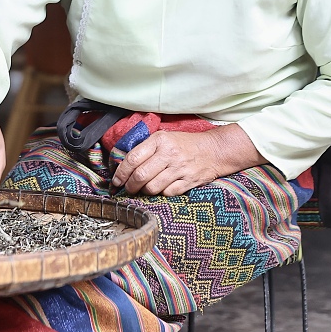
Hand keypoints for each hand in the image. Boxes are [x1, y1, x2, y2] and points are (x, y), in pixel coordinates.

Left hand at [111, 124, 262, 196]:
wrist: (214, 150)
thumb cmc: (185, 144)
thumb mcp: (164, 137)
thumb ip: (145, 148)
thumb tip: (123, 163)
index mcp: (159, 140)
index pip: (133, 159)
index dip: (121, 173)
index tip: (116, 181)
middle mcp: (169, 154)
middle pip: (140, 176)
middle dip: (130, 186)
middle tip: (128, 188)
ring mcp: (180, 169)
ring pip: (152, 187)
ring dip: (144, 191)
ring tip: (143, 189)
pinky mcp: (189, 181)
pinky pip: (168, 193)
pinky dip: (161, 194)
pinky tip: (160, 189)